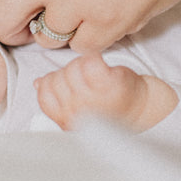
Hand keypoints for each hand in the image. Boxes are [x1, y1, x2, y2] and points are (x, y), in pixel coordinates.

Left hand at [0, 0, 180, 50]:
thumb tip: (12, 1)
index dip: (8, 10)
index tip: (24, 13)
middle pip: (3, 23)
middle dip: (18, 31)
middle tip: (40, 26)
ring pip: (48, 39)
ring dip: (66, 31)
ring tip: (94, 3)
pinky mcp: (109, 21)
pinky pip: (83, 47)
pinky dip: (97, 36)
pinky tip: (115, 9)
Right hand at [35, 55, 176, 131]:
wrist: (142, 110)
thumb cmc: (110, 109)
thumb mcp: (77, 110)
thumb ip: (55, 99)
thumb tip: (37, 83)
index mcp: (67, 121)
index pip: (44, 93)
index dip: (54, 84)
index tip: (68, 86)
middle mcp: (78, 113)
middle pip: (57, 78)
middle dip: (68, 74)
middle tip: (85, 81)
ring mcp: (92, 99)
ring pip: (71, 68)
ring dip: (81, 66)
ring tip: (94, 76)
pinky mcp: (108, 83)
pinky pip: (88, 61)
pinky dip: (94, 58)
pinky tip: (102, 67)